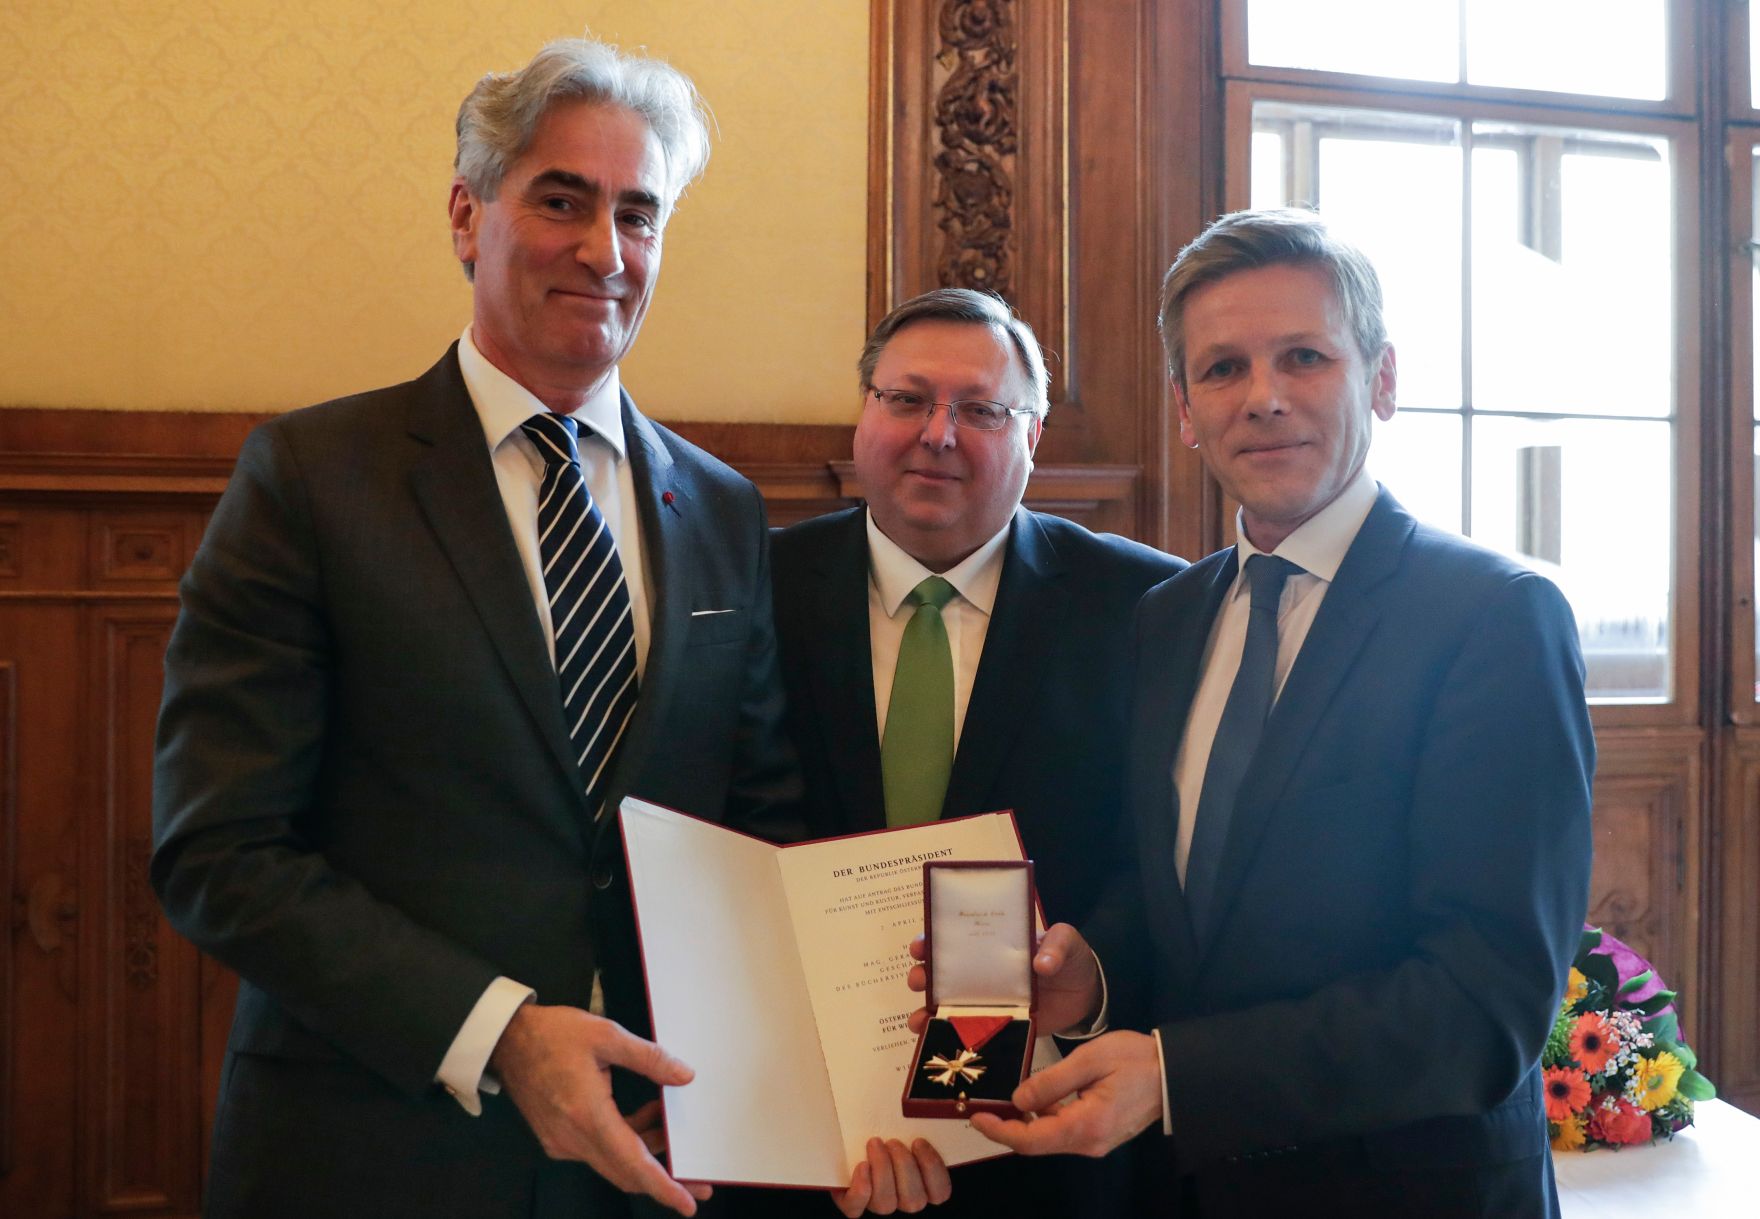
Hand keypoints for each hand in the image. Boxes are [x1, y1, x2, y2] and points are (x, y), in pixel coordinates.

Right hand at [491, 1003, 710, 1215]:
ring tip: (667, 1121)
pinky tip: (642, 1115)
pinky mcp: (557, 1139)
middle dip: (664, 1177)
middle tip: (697, 1178)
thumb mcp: (606, 1035)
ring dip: (644, 1150)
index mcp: (587, 1115)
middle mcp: (572, 1138)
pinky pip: (599, 1152)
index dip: (663, 1186)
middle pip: (626, 1172)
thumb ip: (648, 1058)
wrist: (506, 1041)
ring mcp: (562, 1142)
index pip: (633, 1163)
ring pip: (614, 1162)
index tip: (688, 1201)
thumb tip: (683, 1075)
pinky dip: (625, 1141)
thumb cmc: (551, 1034)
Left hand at [829, 1137, 950, 1215]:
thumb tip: (930, 1107)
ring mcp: (878, 1203)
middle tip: (893, 1142)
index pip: (939, 1192)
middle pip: (913, 1200)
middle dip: (904, 1166)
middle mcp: (903, 1199)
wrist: (848, 1142)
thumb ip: (919, 1125)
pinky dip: (860, 1188)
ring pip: (886, 1204)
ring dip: (882, 1170)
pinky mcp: (853, 1204)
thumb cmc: (886, 1130)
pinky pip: (856, 1207)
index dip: (932, 1169)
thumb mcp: (907, 1126)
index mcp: (924, 1185)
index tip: (918, 1142)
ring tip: (875, 1143)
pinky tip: (862, 1165)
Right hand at [904, 923, 1101, 1036]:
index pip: (954, 938)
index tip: (920, 946)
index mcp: (992, 945)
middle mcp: (981, 972)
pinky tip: (937, 1043)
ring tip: (918, 1020)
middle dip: (922, 976)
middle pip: (941, 973)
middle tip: (918, 981)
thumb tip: (1040, 963)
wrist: (1086, 994)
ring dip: (926, 1012)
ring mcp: (987, 1000)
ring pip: (946, 1005)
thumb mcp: (1066, 940)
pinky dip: (950, 1037)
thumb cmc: (1070, 958)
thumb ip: (1056, 946)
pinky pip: (969, 1031)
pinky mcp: (997, 1025)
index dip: (932, 940)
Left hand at [967, 1029, 1162, 1157]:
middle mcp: (1088, 1143)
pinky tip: (1033, 1101)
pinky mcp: (1100, 1135)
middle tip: (982, 1108)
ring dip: (1023, 1124)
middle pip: (1036, 1144)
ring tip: (1002, 1103)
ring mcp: (1096, 1142)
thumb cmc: (1135, 1060)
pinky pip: (1063, 1133)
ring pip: (1049, 1139)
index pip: (1030, 1139)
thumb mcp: (1090, 1060)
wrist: (1176, 1073)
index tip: (976, 1117)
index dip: (999, 1131)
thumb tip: (1017, 1099)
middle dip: (1006, 1128)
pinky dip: (1042, 1120)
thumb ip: (1051, 1081)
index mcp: (1085, 1125)